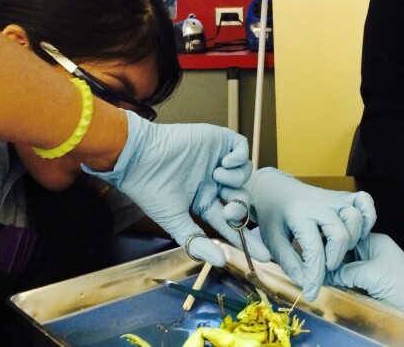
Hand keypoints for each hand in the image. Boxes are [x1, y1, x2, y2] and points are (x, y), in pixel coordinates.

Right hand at [84, 110, 270, 267]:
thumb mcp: (175, 222)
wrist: (139, 158)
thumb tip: (220, 262)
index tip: (264, 255)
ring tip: (217, 177)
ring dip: (237, 180)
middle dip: (240, 208)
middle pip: (242, 198)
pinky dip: (239, 157)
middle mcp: (213, 182)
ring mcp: (216, 160)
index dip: (247, 238)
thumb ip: (197, 242)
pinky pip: (242, 147)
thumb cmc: (151, 190)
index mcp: (204, 200)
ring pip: (245, 174)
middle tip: (229, 208)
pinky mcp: (217, 140)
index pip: (231, 222)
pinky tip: (225, 164)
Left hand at [243, 167, 376, 300]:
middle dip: (334, 259)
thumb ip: (289, 263)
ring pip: (356, 218)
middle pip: (341, 235)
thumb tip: (306, 284)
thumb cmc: (273, 216)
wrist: (276, 188)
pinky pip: (365, 201)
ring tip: (337, 249)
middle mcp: (319, 204)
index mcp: (298, 214)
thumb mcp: (273, 240)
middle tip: (323, 265)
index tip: (311, 293)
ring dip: (351, 240)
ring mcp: (334, 197)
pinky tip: (358, 232)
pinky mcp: (343, 196)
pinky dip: (368, 217)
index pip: (314, 249)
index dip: (315, 276)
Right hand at [325, 233, 403, 341]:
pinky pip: (350, 277)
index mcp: (374, 241)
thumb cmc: (401, 285)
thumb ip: (345, 271)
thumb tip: (325, 273)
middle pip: (343, 251)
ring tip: (320, 275)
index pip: (345, 237)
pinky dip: (341, 280)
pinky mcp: (371, 281)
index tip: (316, 253)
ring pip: (345, 265)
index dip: (330, 245)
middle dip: (331, 259)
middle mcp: (371, 250)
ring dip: (335, 271)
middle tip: (316, 266)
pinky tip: (331, 283)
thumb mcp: (370, 274)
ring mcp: (371, 266)